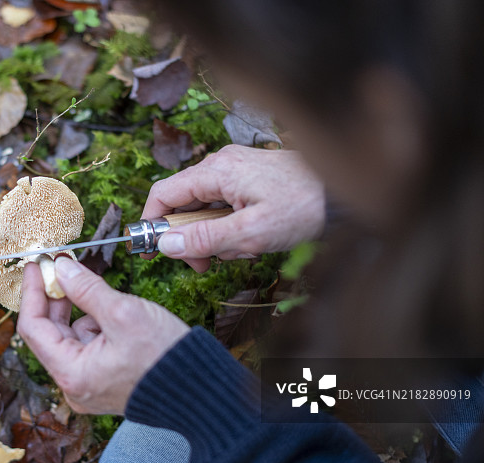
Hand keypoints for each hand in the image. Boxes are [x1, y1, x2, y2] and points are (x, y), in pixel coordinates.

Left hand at [17, 258, 189, 414]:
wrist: (201, 389)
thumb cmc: (165, 355)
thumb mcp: (123, 312)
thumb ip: (86, 289)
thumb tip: (61, 267)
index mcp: (72, 374)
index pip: (33, 328)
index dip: (33, 292)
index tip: (37, 264)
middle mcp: (74, 385)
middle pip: (50, 333)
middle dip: (58, 298)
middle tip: (64, 266)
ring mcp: (88, 386)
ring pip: (71, 337)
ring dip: (81, 311)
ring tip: (106, 298)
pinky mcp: (103, 382)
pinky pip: (88, 346)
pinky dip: (96, 325)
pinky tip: (119, 318)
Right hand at [143, 145, 325, 271]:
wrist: (345, 195)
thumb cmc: (303, 209)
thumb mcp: (251, 233)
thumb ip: (205, 240)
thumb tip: (165, 245)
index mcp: (216, 172)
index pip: (163, 194)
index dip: (151, 223)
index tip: (152, 251)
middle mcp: (221, 165)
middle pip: (182, 203)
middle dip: (190, 237)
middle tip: (205, 264)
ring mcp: (235, 170)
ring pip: (204, 208)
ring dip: (214, 236)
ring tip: (242, 250)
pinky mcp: (248, 178)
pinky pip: (224, 205)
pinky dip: (229, 226)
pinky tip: (251, 239)